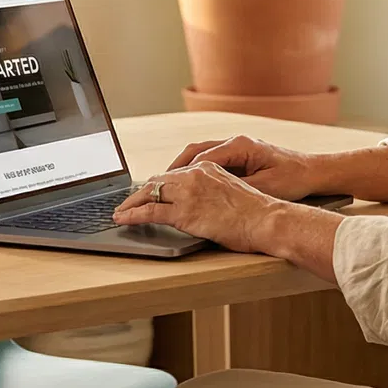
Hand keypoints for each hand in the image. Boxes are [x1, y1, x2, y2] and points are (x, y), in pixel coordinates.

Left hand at [113, 161, 289, 253]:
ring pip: (149, 193)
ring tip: (120, 211)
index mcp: (208, 167)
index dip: (157, 183)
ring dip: (131, 203)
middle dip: (139, 192)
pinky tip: (123, 219)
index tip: (148, 191)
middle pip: (158, 180)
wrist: (267, 220)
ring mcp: (188, 192)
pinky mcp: (184, 212)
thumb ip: (212, 191)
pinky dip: (132, 215)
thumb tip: (202, 204)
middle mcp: (195, 174)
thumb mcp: (232, 191)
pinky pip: (150, 212)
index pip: (174, 172)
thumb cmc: (257, 212)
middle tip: (127, 201)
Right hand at [165, 135, 323, 199]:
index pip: (201, 156)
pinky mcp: (240, 156)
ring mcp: (237, 148)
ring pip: (200, 154)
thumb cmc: (293, 178)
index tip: (164, 185)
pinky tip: (188, 186)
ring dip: (183, 169)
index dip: (180, 172)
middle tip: (155, 184)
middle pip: (195, 151)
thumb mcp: (264, 186)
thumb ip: (236, 187)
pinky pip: (210, 161)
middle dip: (174, 168)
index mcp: (239, 145)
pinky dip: (196, 171)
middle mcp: (235, 142)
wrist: (314, 172)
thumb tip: (209, 193)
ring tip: (166, 186)